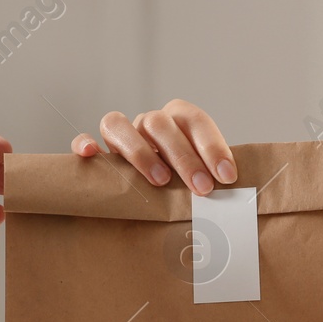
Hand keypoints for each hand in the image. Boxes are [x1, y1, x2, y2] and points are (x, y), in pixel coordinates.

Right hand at [73, 99, 236, 194]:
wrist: (160, 187)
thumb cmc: (185, 183)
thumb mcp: (203, 176)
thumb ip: (214, 179)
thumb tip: (237, 201)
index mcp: (179, 120)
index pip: (195, 122)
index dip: (212, 148)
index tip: (227, 177)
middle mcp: (150, 123)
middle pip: (159, 124)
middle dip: (183, 157)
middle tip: (201, 188)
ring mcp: (122, 134)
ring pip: (119, 124)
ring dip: (141, 152)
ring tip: (160, 182)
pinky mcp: (98, 149)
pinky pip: (85, 137)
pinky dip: (85, 143)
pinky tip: (91, 155)